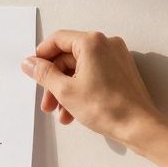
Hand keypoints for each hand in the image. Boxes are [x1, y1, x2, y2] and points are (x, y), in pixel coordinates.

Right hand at [20, 30, 165, 153]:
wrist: (138, 126)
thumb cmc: (106, 108)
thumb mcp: (65, 90)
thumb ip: (43, 74)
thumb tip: (29, 63)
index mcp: (92, 42)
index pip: (58, 40)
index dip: (42, 56)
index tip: (33, 71)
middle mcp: (106, 44)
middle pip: (68, 57)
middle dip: (54, 81)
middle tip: (47, 102)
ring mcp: (116, 57)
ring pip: (80, 69)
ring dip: (66, 89)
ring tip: (61, 113)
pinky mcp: (121, 71)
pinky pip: (93, 75)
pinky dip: (81, 89)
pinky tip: (74, 111)